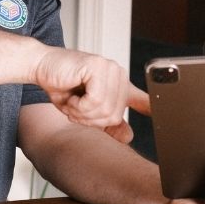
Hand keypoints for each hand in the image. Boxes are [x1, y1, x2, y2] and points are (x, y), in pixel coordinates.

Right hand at [33, 47, 148, 141]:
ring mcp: (111, 69)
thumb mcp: (84, 110)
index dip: (151, 108)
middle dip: (89, 120)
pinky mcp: (99, 68)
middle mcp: (119, 75)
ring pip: (105, 110)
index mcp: (119, 84)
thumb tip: (129, 137)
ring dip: (81, 113)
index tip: (162, 116)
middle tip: (75, 108)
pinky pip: (95, 101)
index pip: (140, 99)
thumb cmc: (61, 85)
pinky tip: (71, 95)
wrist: (41, 66)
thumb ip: (106, 122)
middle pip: (114, 115)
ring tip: (72, 101)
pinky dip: (78, 105)